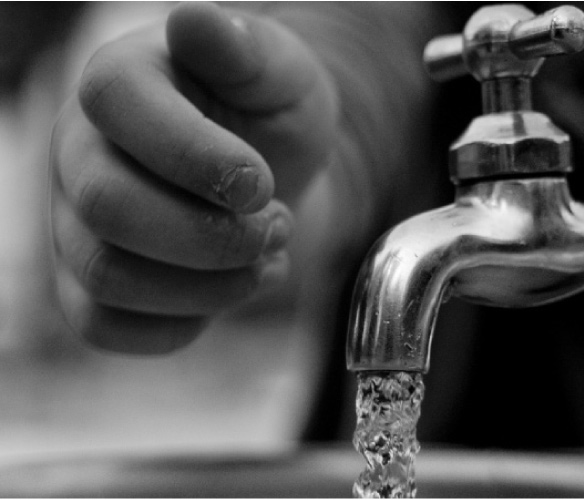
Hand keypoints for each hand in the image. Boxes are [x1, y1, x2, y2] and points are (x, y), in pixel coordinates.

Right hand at [49, 2, 338, 353]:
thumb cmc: (269, 116)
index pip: (118, 107)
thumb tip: (195, 20)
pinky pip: (105, 327)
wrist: (266, 174)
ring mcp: (74, 223)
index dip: (199, 158)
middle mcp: (79, 152)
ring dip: (209, 285)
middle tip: (275, 226)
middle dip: (213, 235)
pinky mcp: (88, 285)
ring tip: (264, 257)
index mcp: (119, 83)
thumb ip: (243, 49)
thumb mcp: (279, 73)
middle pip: (110, 208)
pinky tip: (229, 290)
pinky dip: (182, 323)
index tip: (263, 183)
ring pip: (109, 277)